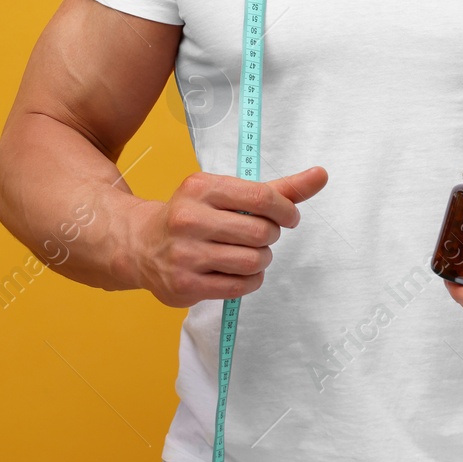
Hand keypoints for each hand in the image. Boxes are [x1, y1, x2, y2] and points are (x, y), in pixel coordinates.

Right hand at [129, 165, 327, 307]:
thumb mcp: (228, 193)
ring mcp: (185, 253)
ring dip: (261, 261)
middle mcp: (190, 218)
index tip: (289, 217)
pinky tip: (239, 272)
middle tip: (261, 237)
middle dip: (271, 237)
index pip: (262, 197)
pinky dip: (250, 280)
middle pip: (261, 232)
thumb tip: (321, 175)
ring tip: (248, 255)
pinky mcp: (185, 284)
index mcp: (201, 187)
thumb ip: (277, 188)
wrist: (141, 244)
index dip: (286, 210)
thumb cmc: (196, 215)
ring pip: (253, 261)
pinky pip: (239, 287)